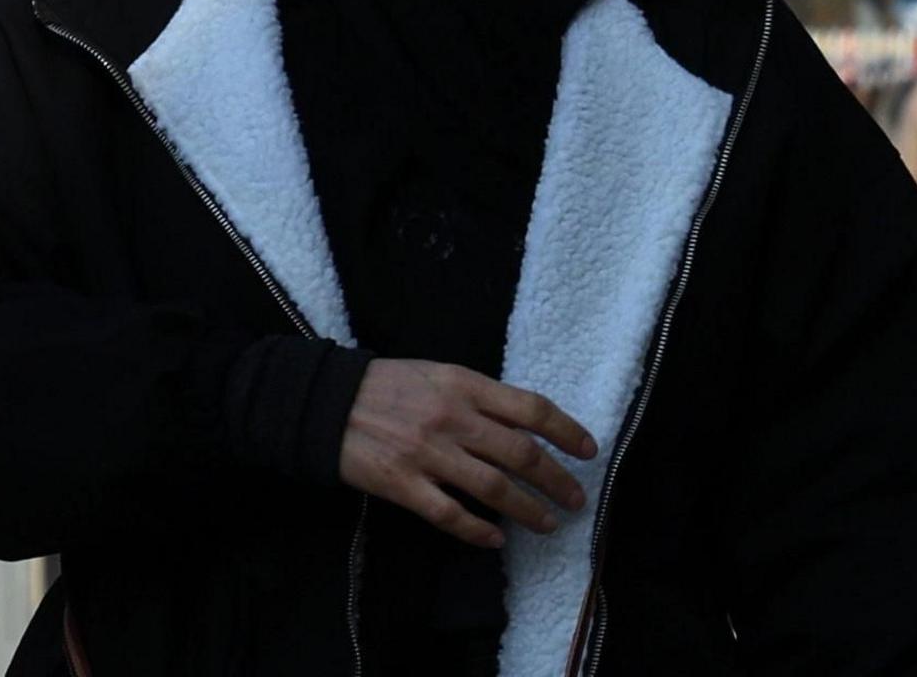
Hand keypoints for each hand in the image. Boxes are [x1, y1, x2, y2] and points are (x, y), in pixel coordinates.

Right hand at [338, 359, 597, 549]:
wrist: (328, 403)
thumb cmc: (390, 386)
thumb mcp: (441, 374)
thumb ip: (481, 397)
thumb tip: (527, 424)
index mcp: (465, 386)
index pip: (531, 409)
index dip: (566, 431)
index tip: (588, 451)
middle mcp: (452, 419)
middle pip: (521, 454)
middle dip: (556, 480)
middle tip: (576, 499)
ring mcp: (428, 454)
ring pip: (493, 489)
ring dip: (528, 510)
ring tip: (548, 524)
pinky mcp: (403, 485)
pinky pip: (449, 514)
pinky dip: (477, 531)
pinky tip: (495, 541)